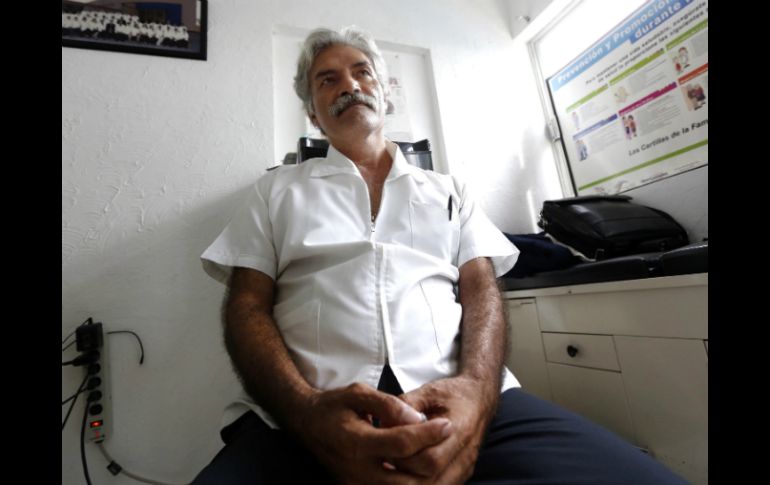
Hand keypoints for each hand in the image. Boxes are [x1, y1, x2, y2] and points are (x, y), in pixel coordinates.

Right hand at [295, 382, 452, 484]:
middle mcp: (356, 470)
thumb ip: (388, 404)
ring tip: (436, 454)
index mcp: (355, 442)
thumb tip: (417, 418)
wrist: (305, 423)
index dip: (428, 434)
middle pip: (407, 478)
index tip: (447, 424)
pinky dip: (409, 481)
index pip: (401, 444)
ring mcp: (356, 484)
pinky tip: (419, 467)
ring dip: (424, 477)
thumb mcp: (358, 393)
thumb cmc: (333, 405)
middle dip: (431, 461)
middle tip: (446, 443)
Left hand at [391, 377, 495, 483]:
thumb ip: (405, 406)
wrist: (479, 398)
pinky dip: (422, 483)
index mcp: (460, 429)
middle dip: (404, 473)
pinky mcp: (462, 473)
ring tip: (393, 467)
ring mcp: (466, 467)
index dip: (404, 458)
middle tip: (385, 459)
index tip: (386, 447)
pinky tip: (406, 472)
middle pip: (432, 480)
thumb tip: (383, 425)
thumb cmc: (453, 393)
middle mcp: (466, 453)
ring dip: (412, 481)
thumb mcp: (427, 391)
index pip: (430, 459)